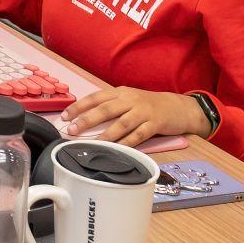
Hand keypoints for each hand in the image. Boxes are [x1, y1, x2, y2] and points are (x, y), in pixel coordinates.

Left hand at [62, 86, 210, 144]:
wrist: (179, 107)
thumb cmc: (149, 105)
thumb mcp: (129, 99)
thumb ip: (110, 106)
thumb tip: (84, 118)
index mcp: (121, 92)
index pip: (95, 98)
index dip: (79, 106)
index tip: (64, 116)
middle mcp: (130, 100)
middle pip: (106, 109)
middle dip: (87, 120)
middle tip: (72, 130)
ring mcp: (143, 112)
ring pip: (121, 123)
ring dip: (105, 134)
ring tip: (92, 143)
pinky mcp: (155, 124)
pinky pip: (138, 135)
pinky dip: (126, 143)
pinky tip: (116, 149)